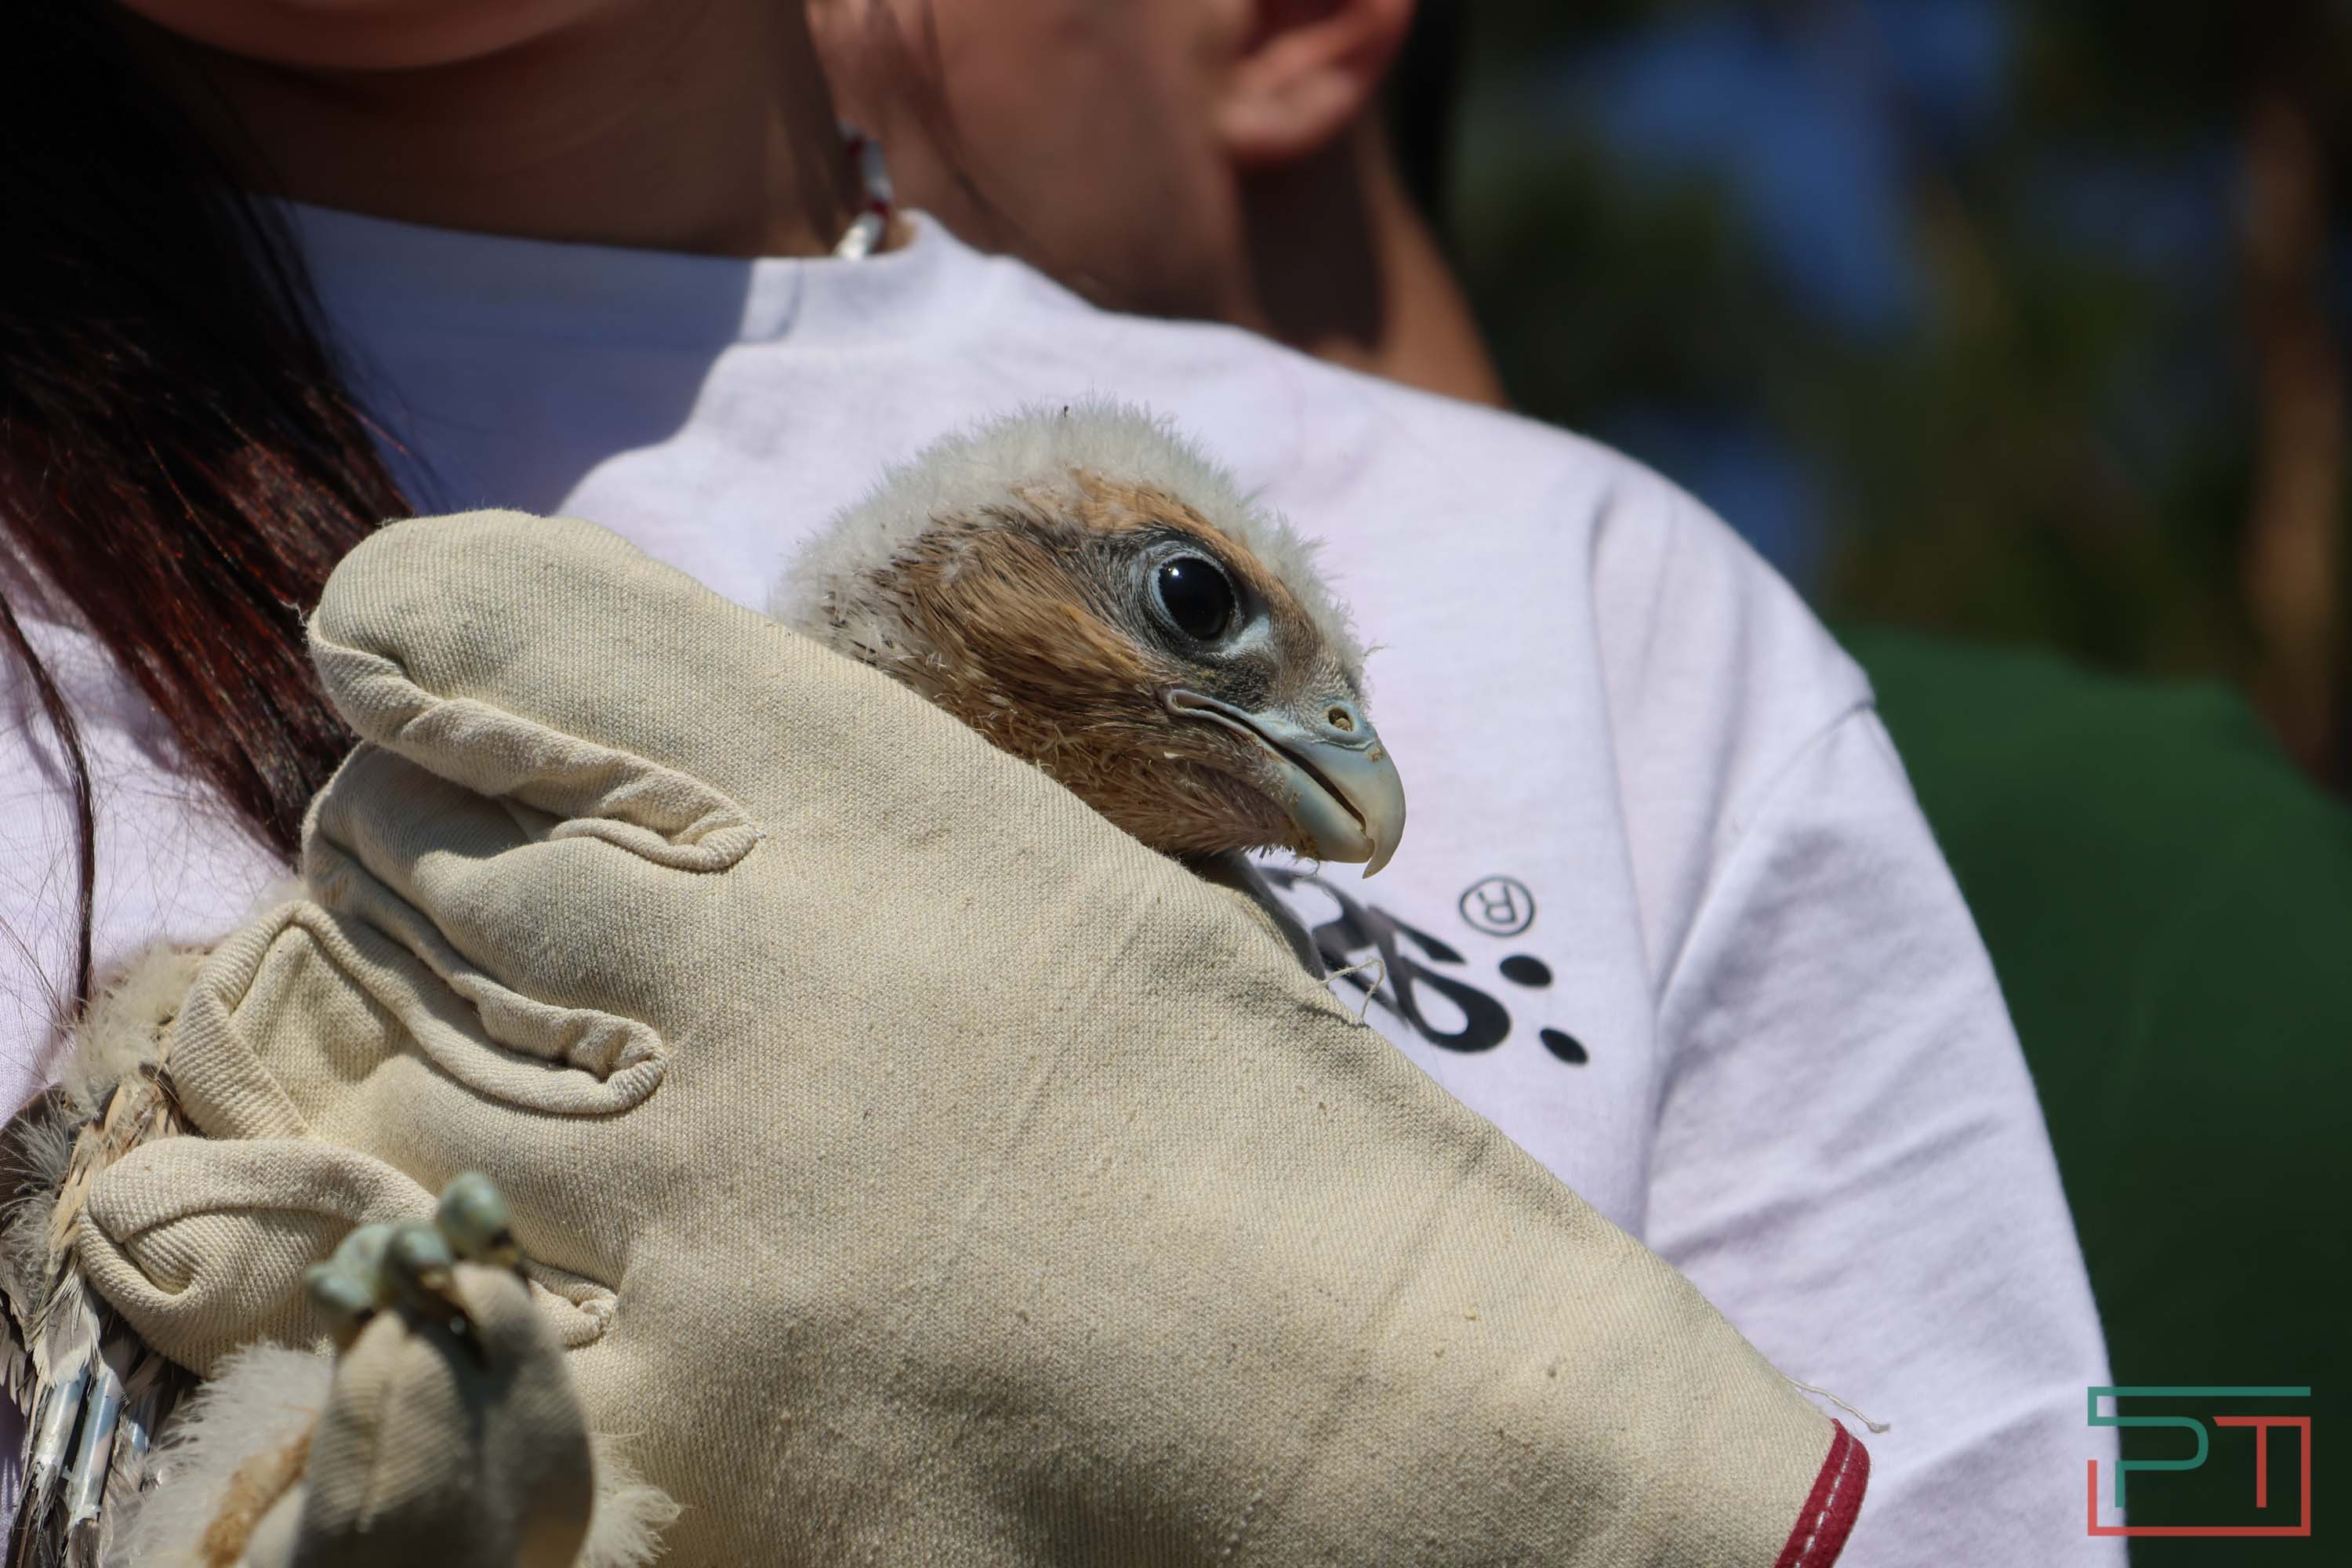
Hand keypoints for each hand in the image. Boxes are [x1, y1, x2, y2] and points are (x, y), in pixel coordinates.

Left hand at [78, 512, 1844, 1563]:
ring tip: (476, 1102)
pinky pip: (387, 1367)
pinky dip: (383, 1324)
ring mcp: (663, 1232)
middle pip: (378, 852)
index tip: (405, 682)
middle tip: (497, 930)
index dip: (414, 651)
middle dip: (411, 875)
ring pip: (333, 1077)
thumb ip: (825, 795)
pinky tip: (445, 1306)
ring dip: (368, 1070)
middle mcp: (724, 983)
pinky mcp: (648, 1469)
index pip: (459, 628)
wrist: (1400, 1426)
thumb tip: (594, 760)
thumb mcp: (1072, 878)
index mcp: (857, 801)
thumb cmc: (1281, 1142)